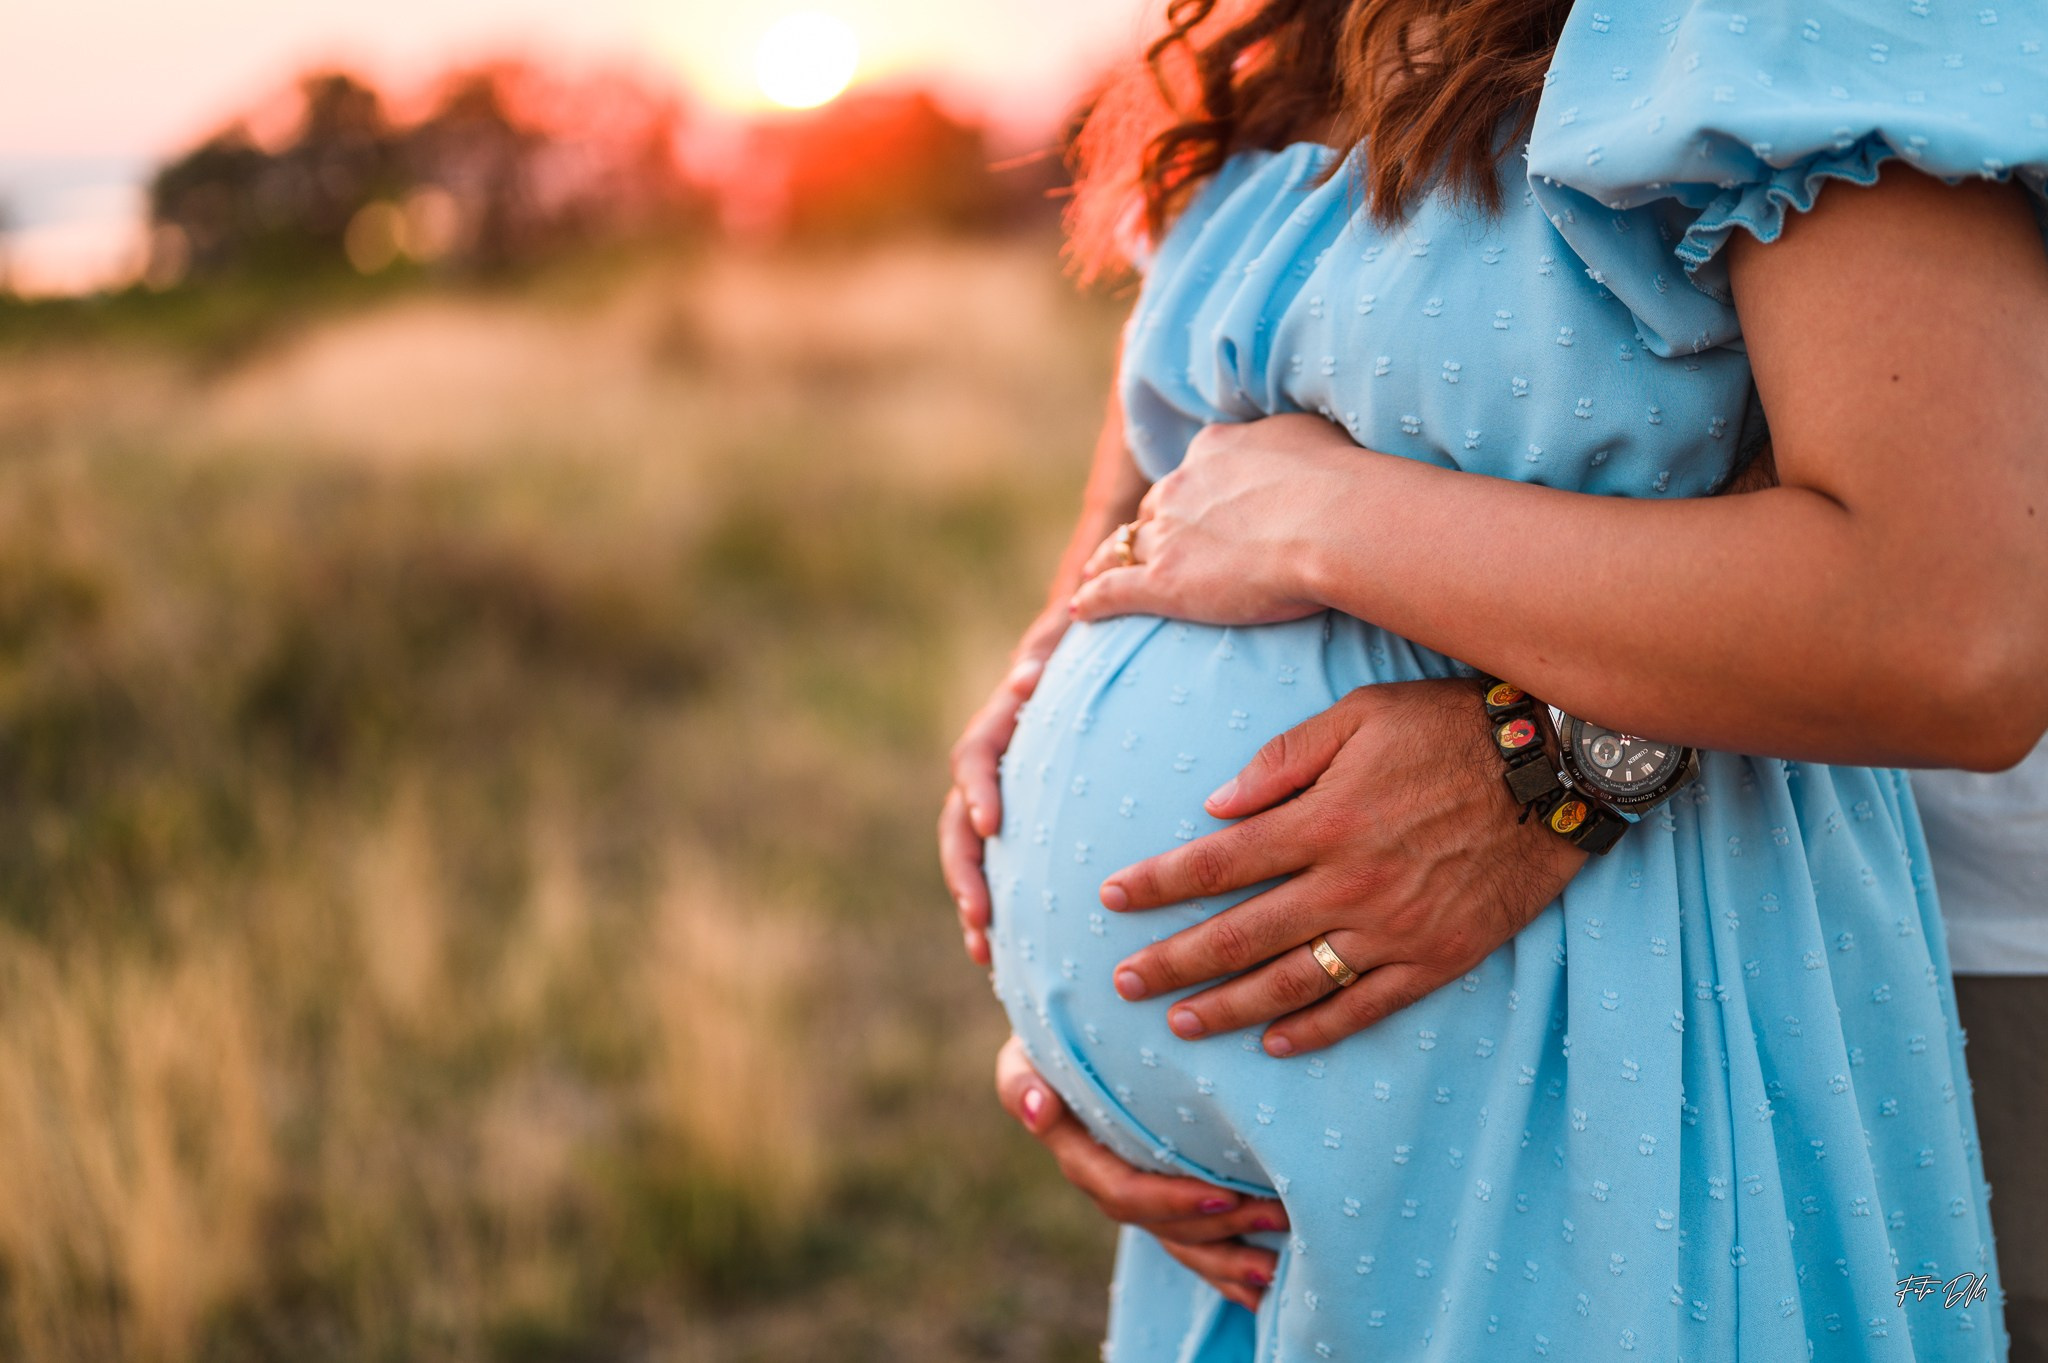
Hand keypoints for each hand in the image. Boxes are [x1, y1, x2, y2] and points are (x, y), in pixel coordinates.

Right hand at [941, 612, 1067, 964]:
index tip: (991, 825)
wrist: (1078, 662)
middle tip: (980, 916)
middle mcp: (989, 767)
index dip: (978, 791)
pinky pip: (996, 869)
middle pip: (959, 823)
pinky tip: (1003, 956)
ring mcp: (997, 798)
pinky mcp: (1015, 826)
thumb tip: (1028, 676)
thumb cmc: (1084, 653)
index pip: (974, 758)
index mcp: (998, 726)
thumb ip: (1049, 660)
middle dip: (965, 872)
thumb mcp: (1069, 649)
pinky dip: (995, 908)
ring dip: (973, 900)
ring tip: (984, 950)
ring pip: (971, 856)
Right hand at [994, 1035, 1284, 1310]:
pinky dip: (1226, 1271)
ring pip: (1181, 1242)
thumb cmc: (1055, 1033)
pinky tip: (1265, 1287)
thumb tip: (1038, 1107)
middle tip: (1277, 1214)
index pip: (1120, 1191)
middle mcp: (1107, 1181)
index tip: (1222, 1195)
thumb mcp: (1028, 1051)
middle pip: (1161, 1225)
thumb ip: (1023, 1078)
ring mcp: (1139, 1191)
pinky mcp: (1165, 1193)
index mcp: (1077, 1154)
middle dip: (1217, 1231)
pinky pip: (1193, 1244)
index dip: (1169, 1201)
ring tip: (1277, 1264)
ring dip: (1229, 1259)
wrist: (1073, 1035)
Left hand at [1069, 414, 1361, 625]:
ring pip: (1125, 547)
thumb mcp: (1312, 437)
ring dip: (1110, 560)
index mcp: (1214, 450)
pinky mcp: (1164, 582)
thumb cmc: (1342, 481)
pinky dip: (1093, 599)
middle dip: (1148, 527)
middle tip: (1142, 546)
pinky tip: (1080, 611)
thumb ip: (1287, 441)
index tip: (1190, 509)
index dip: (1188, 495)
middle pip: (1153, 510)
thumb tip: (1294, 444)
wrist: (1335, 522)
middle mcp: (1182, 487)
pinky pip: (1113, 590)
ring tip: (1096, 575)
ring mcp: (1168, 535)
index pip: (1191, 475)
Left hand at [1101, 680, 1586, 1054]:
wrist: (1555, 766)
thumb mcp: (1359, 715)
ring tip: (1179, 1024)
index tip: (1110, 898)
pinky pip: (1365, 1006)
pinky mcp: (1437, 957)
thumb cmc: (1450, 726)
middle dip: (1172, 963)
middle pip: (1239, 935)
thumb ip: (1282, 759)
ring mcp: (1393, 927)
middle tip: (1122, 984)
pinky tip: (1274, 1045)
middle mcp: (1348, 883)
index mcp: (1322, 819)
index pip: (1215, 863)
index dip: (1157, 885)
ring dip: (1227, 1008)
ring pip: (1292, 982)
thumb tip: (1215, 807)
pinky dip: (1316, 1030)